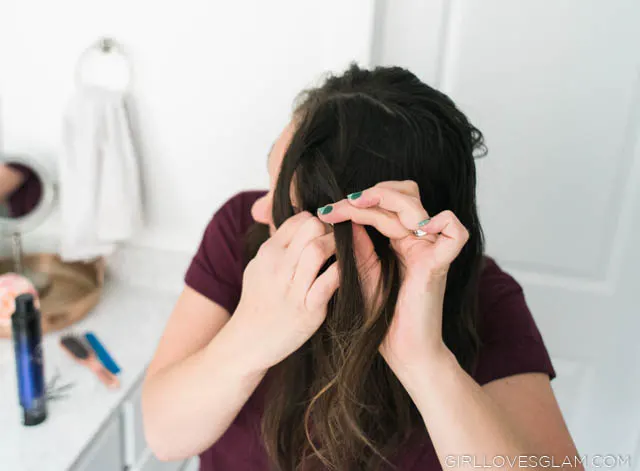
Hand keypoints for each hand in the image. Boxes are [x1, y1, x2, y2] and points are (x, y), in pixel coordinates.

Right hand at [231, 211, 338, 371]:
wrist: (248, 341)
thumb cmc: (258, 302)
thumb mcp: (259, 267)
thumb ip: (277, 245)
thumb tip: (296, 223)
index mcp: (268, 252)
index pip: (299, 219)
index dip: (318, 221)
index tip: (327, 232)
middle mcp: (277, 266)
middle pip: (311, 227)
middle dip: (331, 230)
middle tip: (339, 241)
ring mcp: (291, 288)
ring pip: (318, 250)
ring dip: (338, 247)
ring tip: (344, 255)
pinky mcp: (307, 309)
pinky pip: (329, 281)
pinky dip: (342, 272)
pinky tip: (346, 273)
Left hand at [316, 180, 467, 382]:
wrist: (401, 351)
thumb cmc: (383, 318)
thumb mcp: (363, 274)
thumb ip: (358, 246)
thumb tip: (344, 217)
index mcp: (400, 241)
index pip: (384, 205)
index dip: (355, 202)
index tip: (325, 211)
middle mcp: (417, 241)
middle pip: (405, 194)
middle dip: (373, 192)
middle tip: (345, 203)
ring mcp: (430, 251)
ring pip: (418, 206)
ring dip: (387, 199)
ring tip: (359, 207)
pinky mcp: (439, 266)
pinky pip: (456, 233)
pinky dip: (443, 222)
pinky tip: (416, 228)